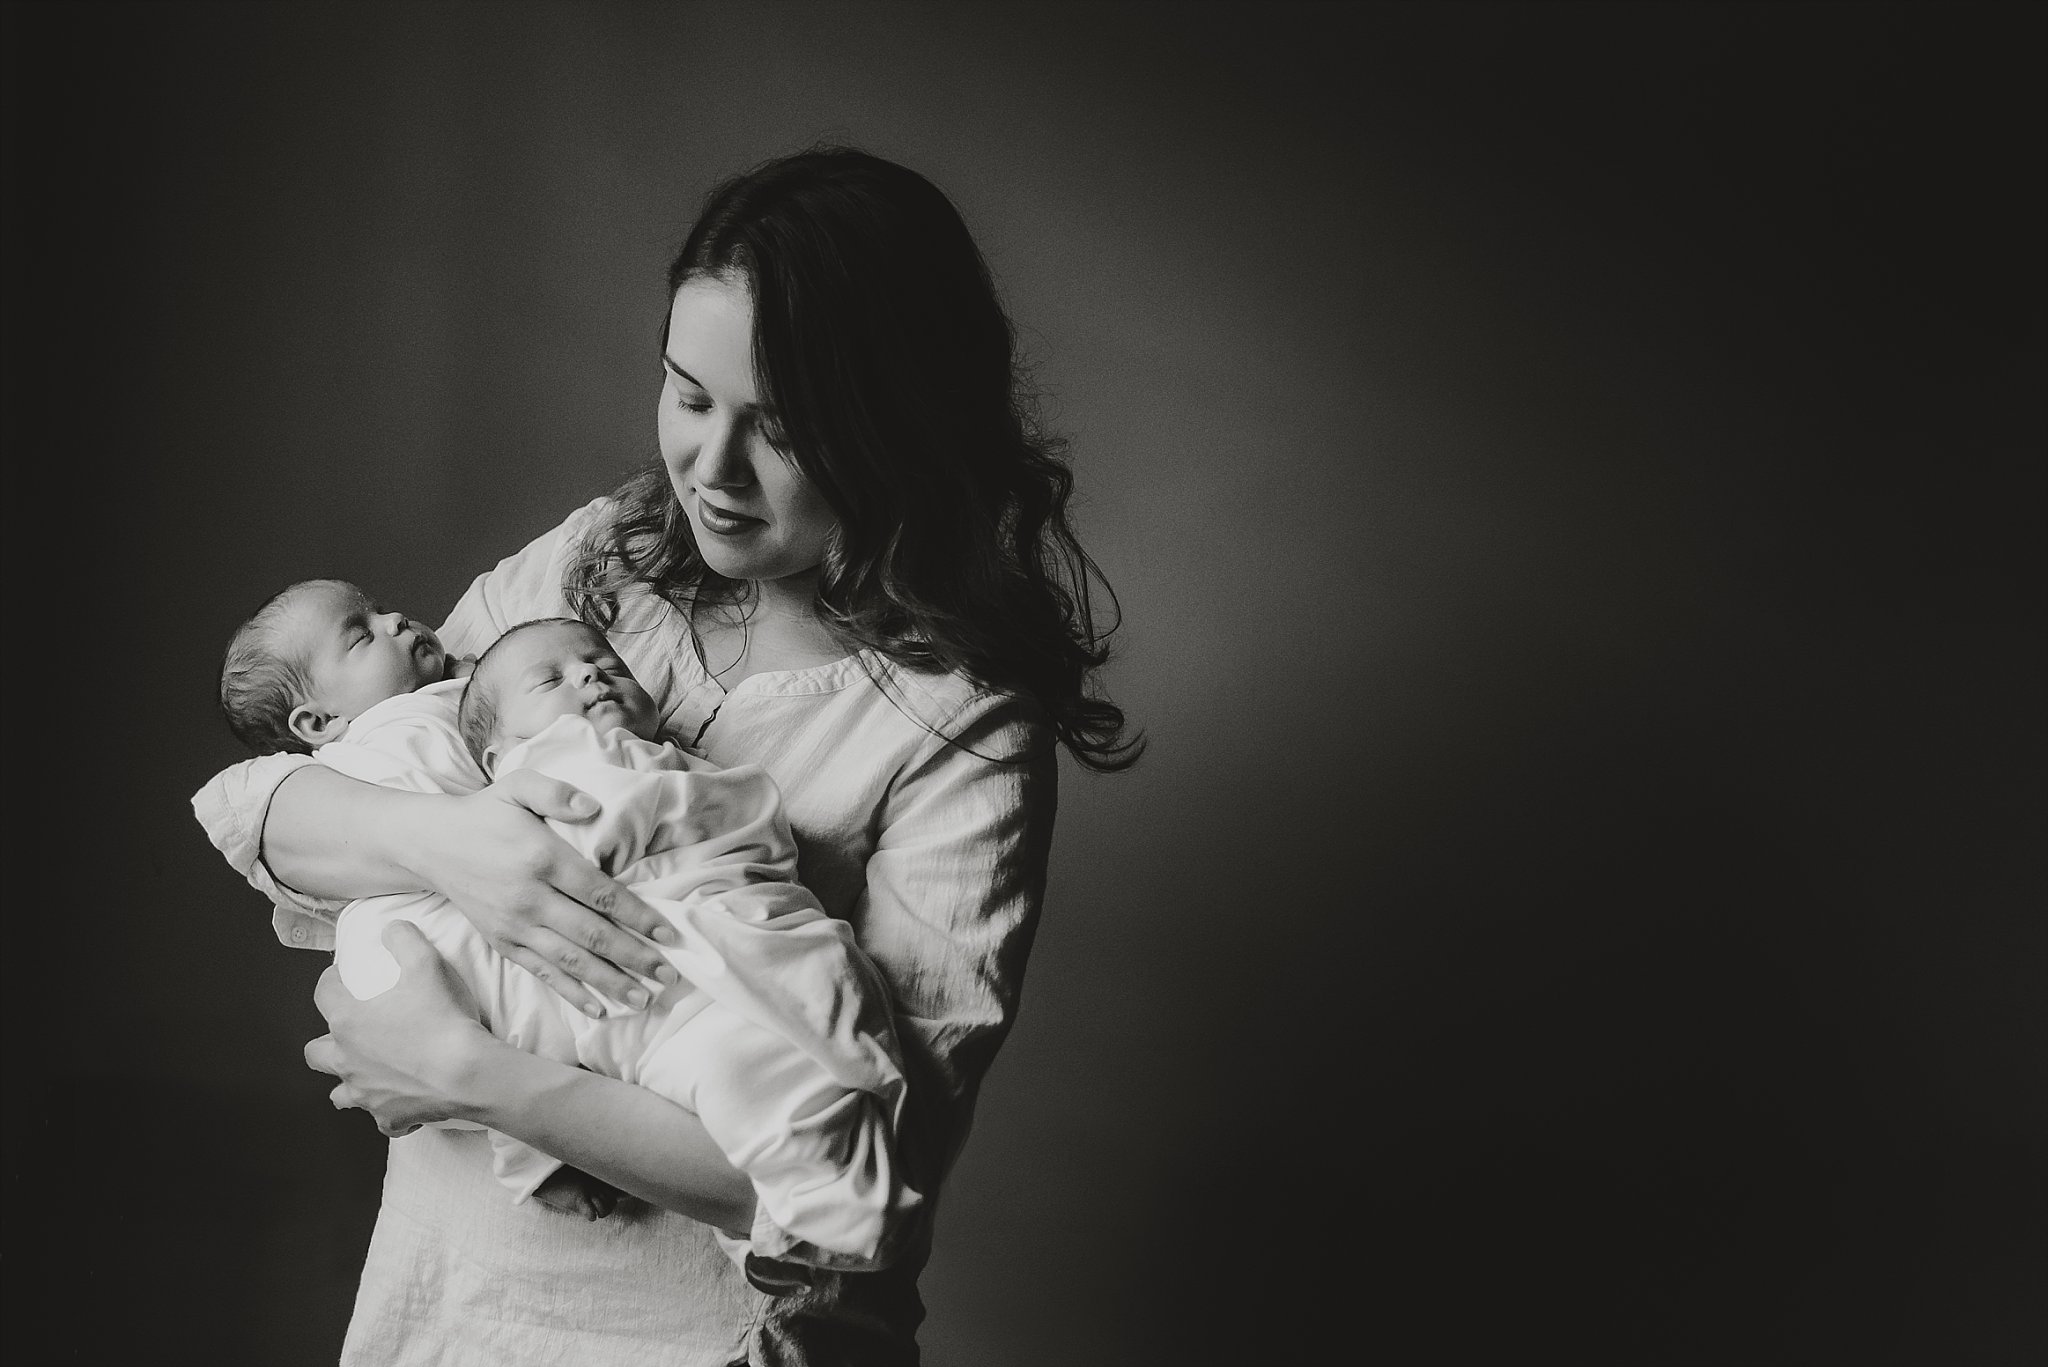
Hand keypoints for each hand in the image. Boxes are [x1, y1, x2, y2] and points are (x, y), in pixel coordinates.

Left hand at [304, 922, 493, 1135]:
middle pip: (316, 1053)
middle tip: (352, 1031)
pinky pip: (381, 1120)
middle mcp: (347, 1060)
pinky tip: (402, 1102)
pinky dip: (387, 1112)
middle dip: (327, 1041)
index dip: (331, 981)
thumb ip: (404, 939)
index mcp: (348, 1021)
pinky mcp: (389, 1117)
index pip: (323, 994)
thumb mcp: (426, 964)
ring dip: (349, 1081)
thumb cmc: (442, 1019)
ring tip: (369, 1071)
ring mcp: (365, 1092)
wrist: (468, 1073)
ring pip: (340, 1092)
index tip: (343, 976)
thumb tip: (392, 928)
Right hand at [410, 768, 679, 1014]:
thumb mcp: (518, 785)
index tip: (669, 934)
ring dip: (609, 983)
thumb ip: (556, 792)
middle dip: (634, 957)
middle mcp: (530, 898)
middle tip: (669, 975)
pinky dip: (571, 993)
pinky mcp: (502, 942)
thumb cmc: (485, 813)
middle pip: (591, 934)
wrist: (430, 845)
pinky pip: (542, 972)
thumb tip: (594, 808)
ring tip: (644, 999)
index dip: (638, 916)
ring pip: (570, 960)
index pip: (601, 894)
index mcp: (542, 859)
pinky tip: (599, 1009)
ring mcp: (515, 926)